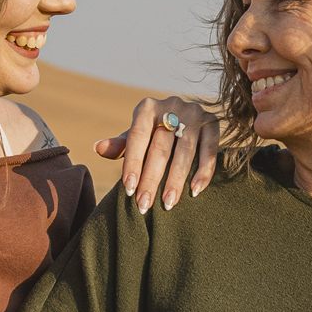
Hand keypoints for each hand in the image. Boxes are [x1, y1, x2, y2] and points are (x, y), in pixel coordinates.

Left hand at [94, 96, 218, 212]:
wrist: (187, 116)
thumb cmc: (154, 132)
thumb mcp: (136, 136)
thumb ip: (120, 144)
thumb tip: (98, 148)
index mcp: (147, 108)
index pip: (137, 137)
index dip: (132, 163)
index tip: (128, 190)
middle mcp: (172, 105)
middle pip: (160, 147)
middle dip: (151, 179)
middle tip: (144, 205)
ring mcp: (195, 113)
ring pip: (185, 151)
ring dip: (176, 180)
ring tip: (168, 203)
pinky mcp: (213, 123)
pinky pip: (210, 150)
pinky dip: (203, 172)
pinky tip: (195, 191)